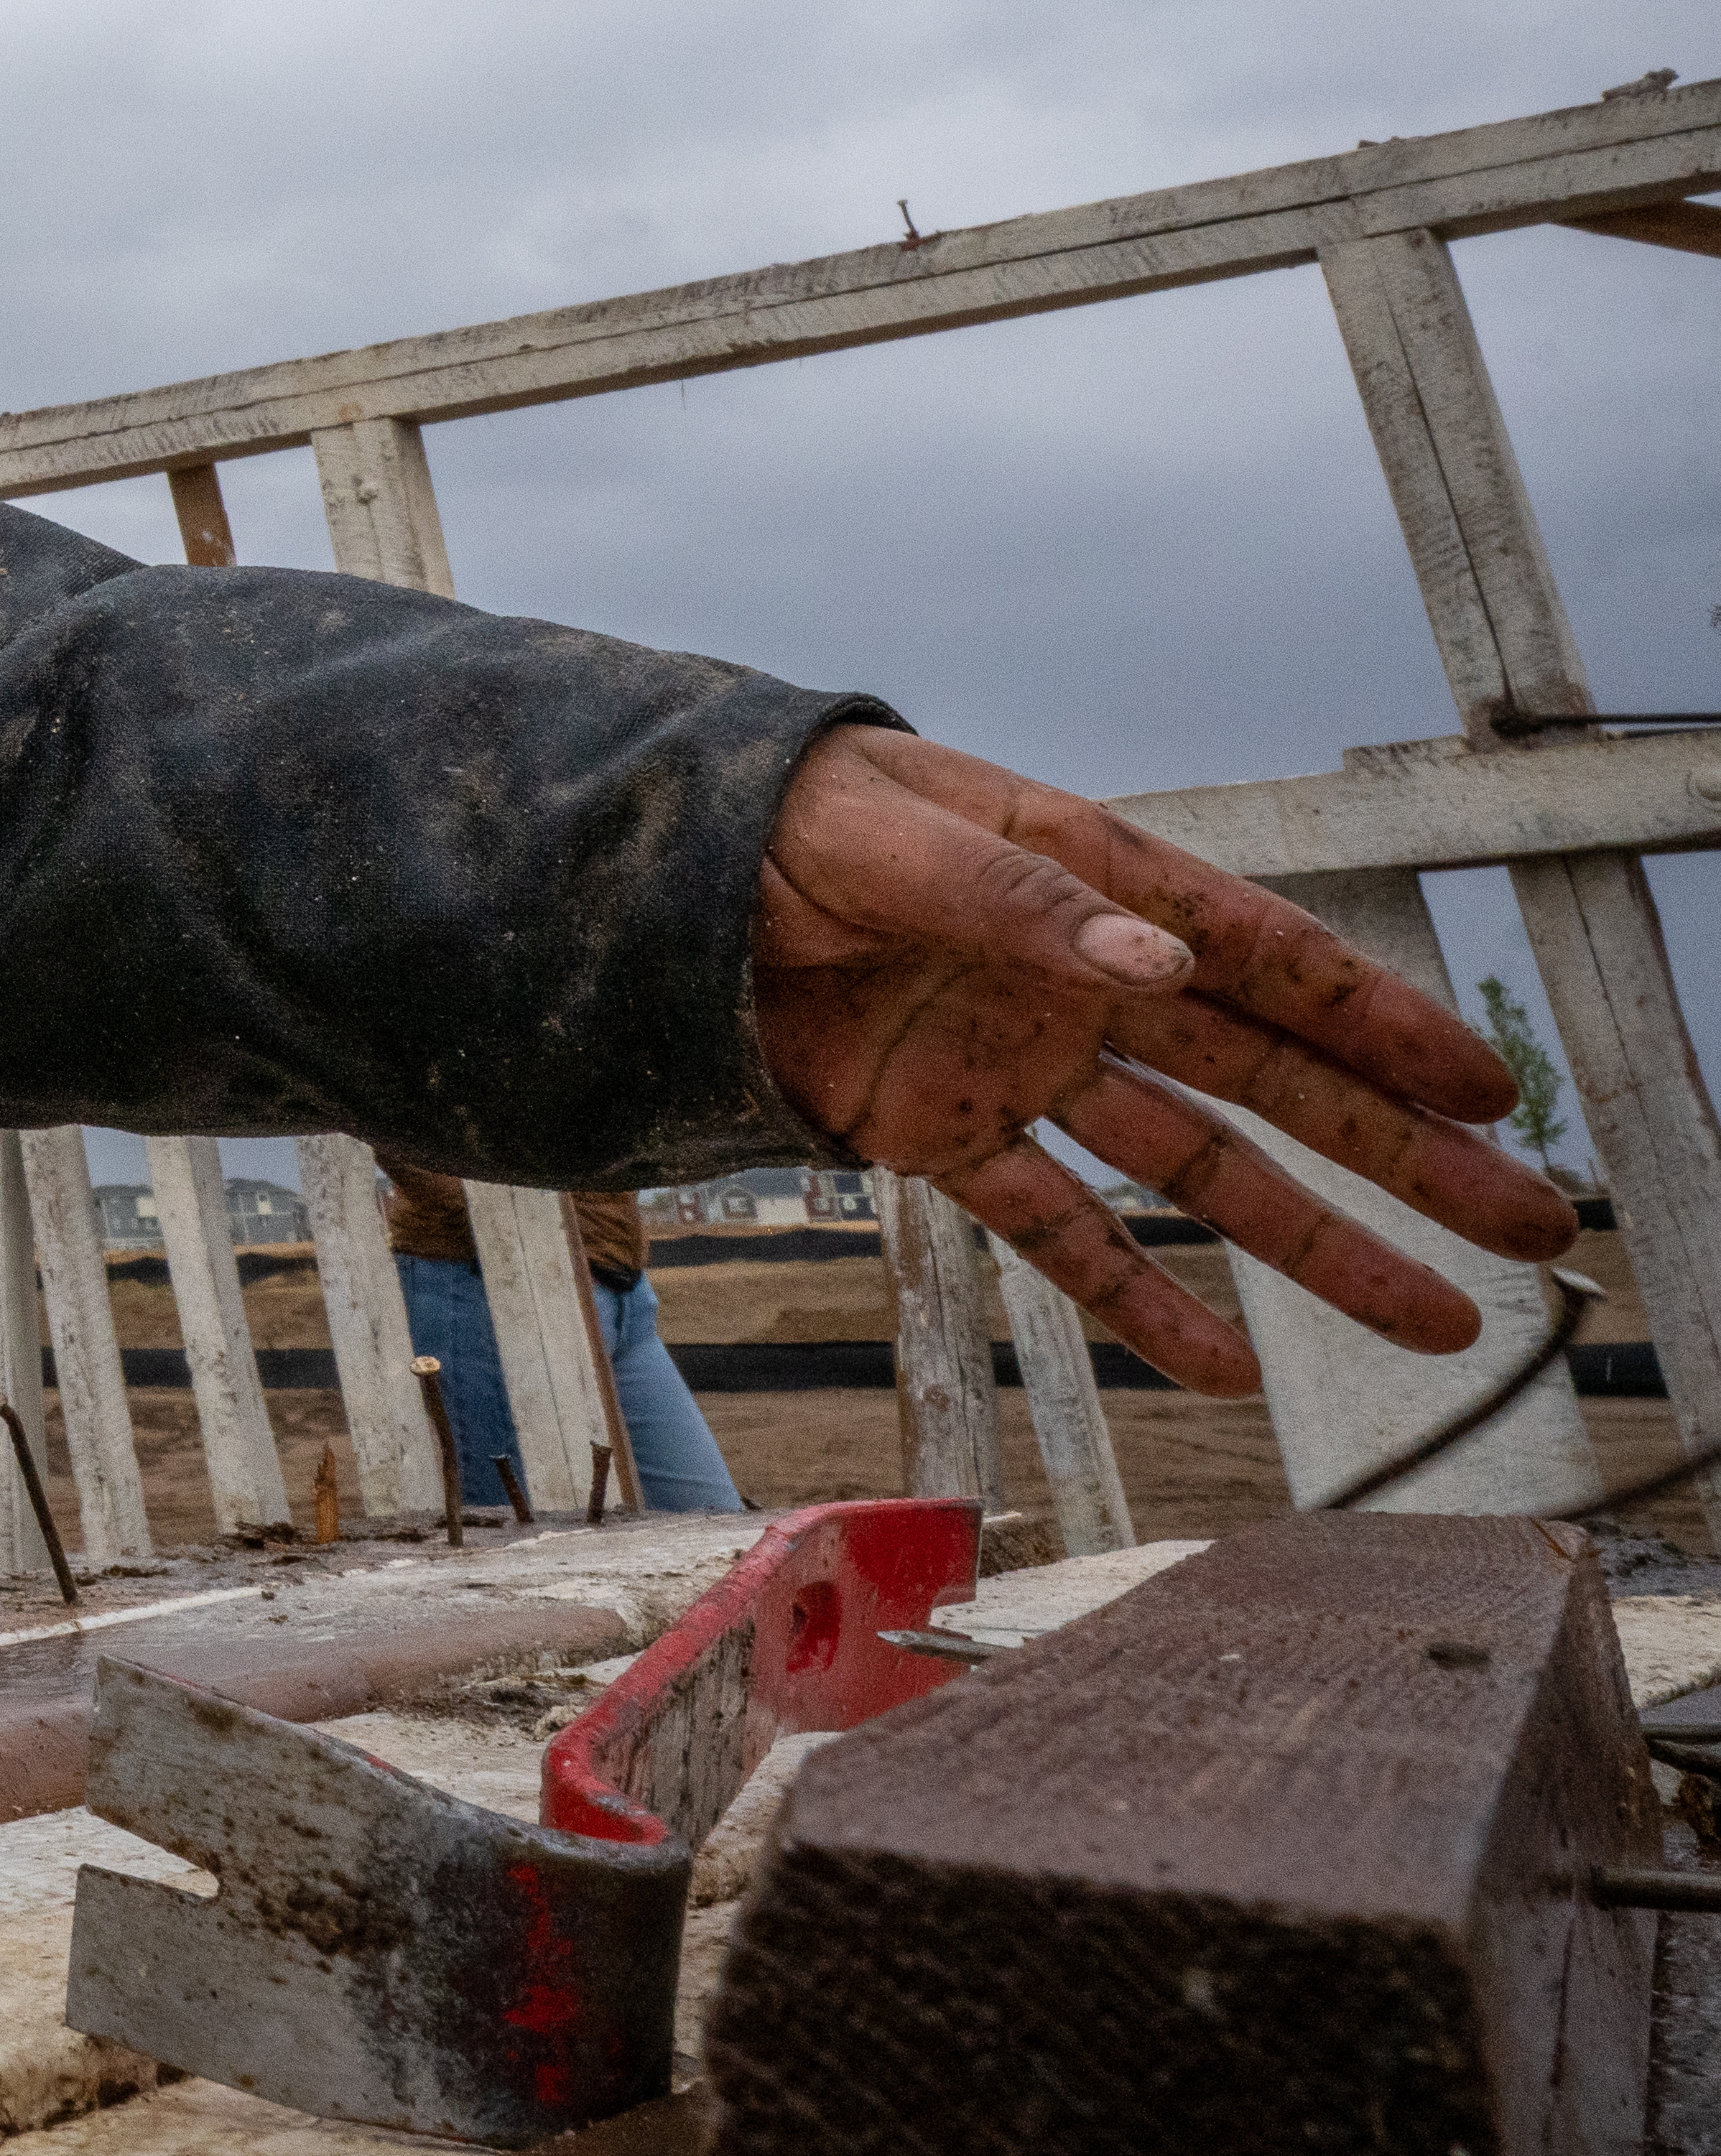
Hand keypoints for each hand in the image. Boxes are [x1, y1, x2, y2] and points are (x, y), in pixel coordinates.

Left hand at [752, 725, 1574, 1394]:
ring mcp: (1018, 1065)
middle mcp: (1079, 981)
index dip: (1379, 1022)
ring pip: (1198, 1168)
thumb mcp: (889, 839)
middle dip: (1403, 1152)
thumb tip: (1159, 961)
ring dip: (1313, 1244)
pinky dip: (1133, 1297)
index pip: (1263, 959)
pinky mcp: (938, 1132)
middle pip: (1273, 1079)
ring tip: (1437, 1317)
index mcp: (1088, 883)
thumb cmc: (778, 814)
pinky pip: (1055, 1227)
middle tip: (1530, 1224)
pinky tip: (1222, 1367)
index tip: (1486, 1087)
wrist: (652, 868)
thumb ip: (1020, 901)